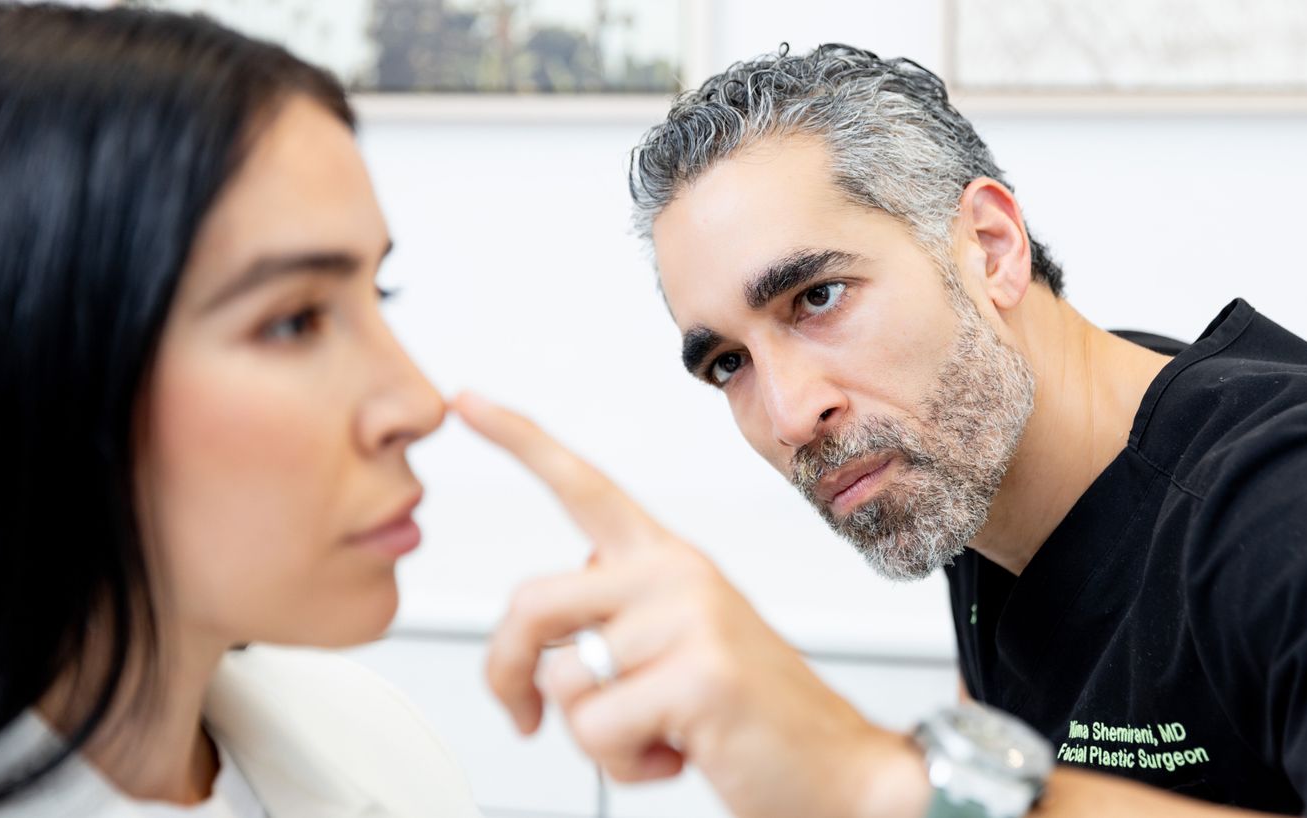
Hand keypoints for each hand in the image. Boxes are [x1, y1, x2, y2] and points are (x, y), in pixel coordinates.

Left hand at [452, 393, 929, 817]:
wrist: (839, 771)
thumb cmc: (751, 717)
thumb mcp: (679, 648)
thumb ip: (616, 621)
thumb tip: (544, 645)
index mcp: (670, 561)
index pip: (583, 485)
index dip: (519, 439)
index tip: (467, 402)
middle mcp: (678, 575)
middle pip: (533, 603)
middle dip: (507, 673)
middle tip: (522, 715)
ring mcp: (693, 619)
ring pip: (565, 681)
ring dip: (596, 734)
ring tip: (659, 731)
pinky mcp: (700, 673)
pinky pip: (597, 727)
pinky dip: (624, 762)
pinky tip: (678, 750)